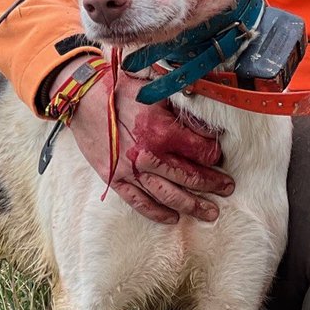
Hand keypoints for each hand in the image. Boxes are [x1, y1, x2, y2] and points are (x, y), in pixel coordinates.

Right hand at [52, 57, 233, 222]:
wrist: (81, 98)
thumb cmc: (120, 90)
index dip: (214, 155)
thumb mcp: (157, 93)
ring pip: (168, 195)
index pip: (200, 151)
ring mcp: (130, 170)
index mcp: (161, 131)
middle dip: (212, 185)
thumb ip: (183, 113)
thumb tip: (209, 129)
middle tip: (228, 189)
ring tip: (210, 213)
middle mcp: (148, 155)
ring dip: (192, 206)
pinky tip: (173, 218)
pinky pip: (139, 202)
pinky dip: (157, 213)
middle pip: (189, 177)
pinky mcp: (114, 178)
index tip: (220, 158)